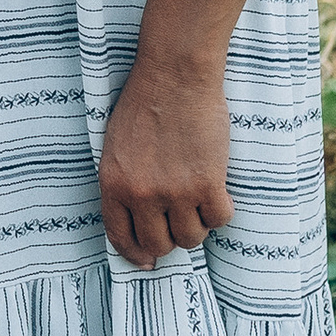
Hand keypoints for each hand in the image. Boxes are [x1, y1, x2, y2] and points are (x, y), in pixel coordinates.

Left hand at [98, 53, 235, 269]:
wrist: (175, 74)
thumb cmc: (145, 102)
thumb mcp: (116, 146)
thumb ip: (123, 182)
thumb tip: (138, 218)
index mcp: (114, 184)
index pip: (121, 237)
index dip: (136, 254)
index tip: (147, 261)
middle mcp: (142, 194)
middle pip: (159, 245)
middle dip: (170, 238)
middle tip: (179, 220)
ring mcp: (176, 192)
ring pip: (191, 237)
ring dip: (196, 224)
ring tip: (198, 200)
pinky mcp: (208, 183)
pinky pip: (219, 219)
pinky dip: (221, 211)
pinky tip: (218, 192)